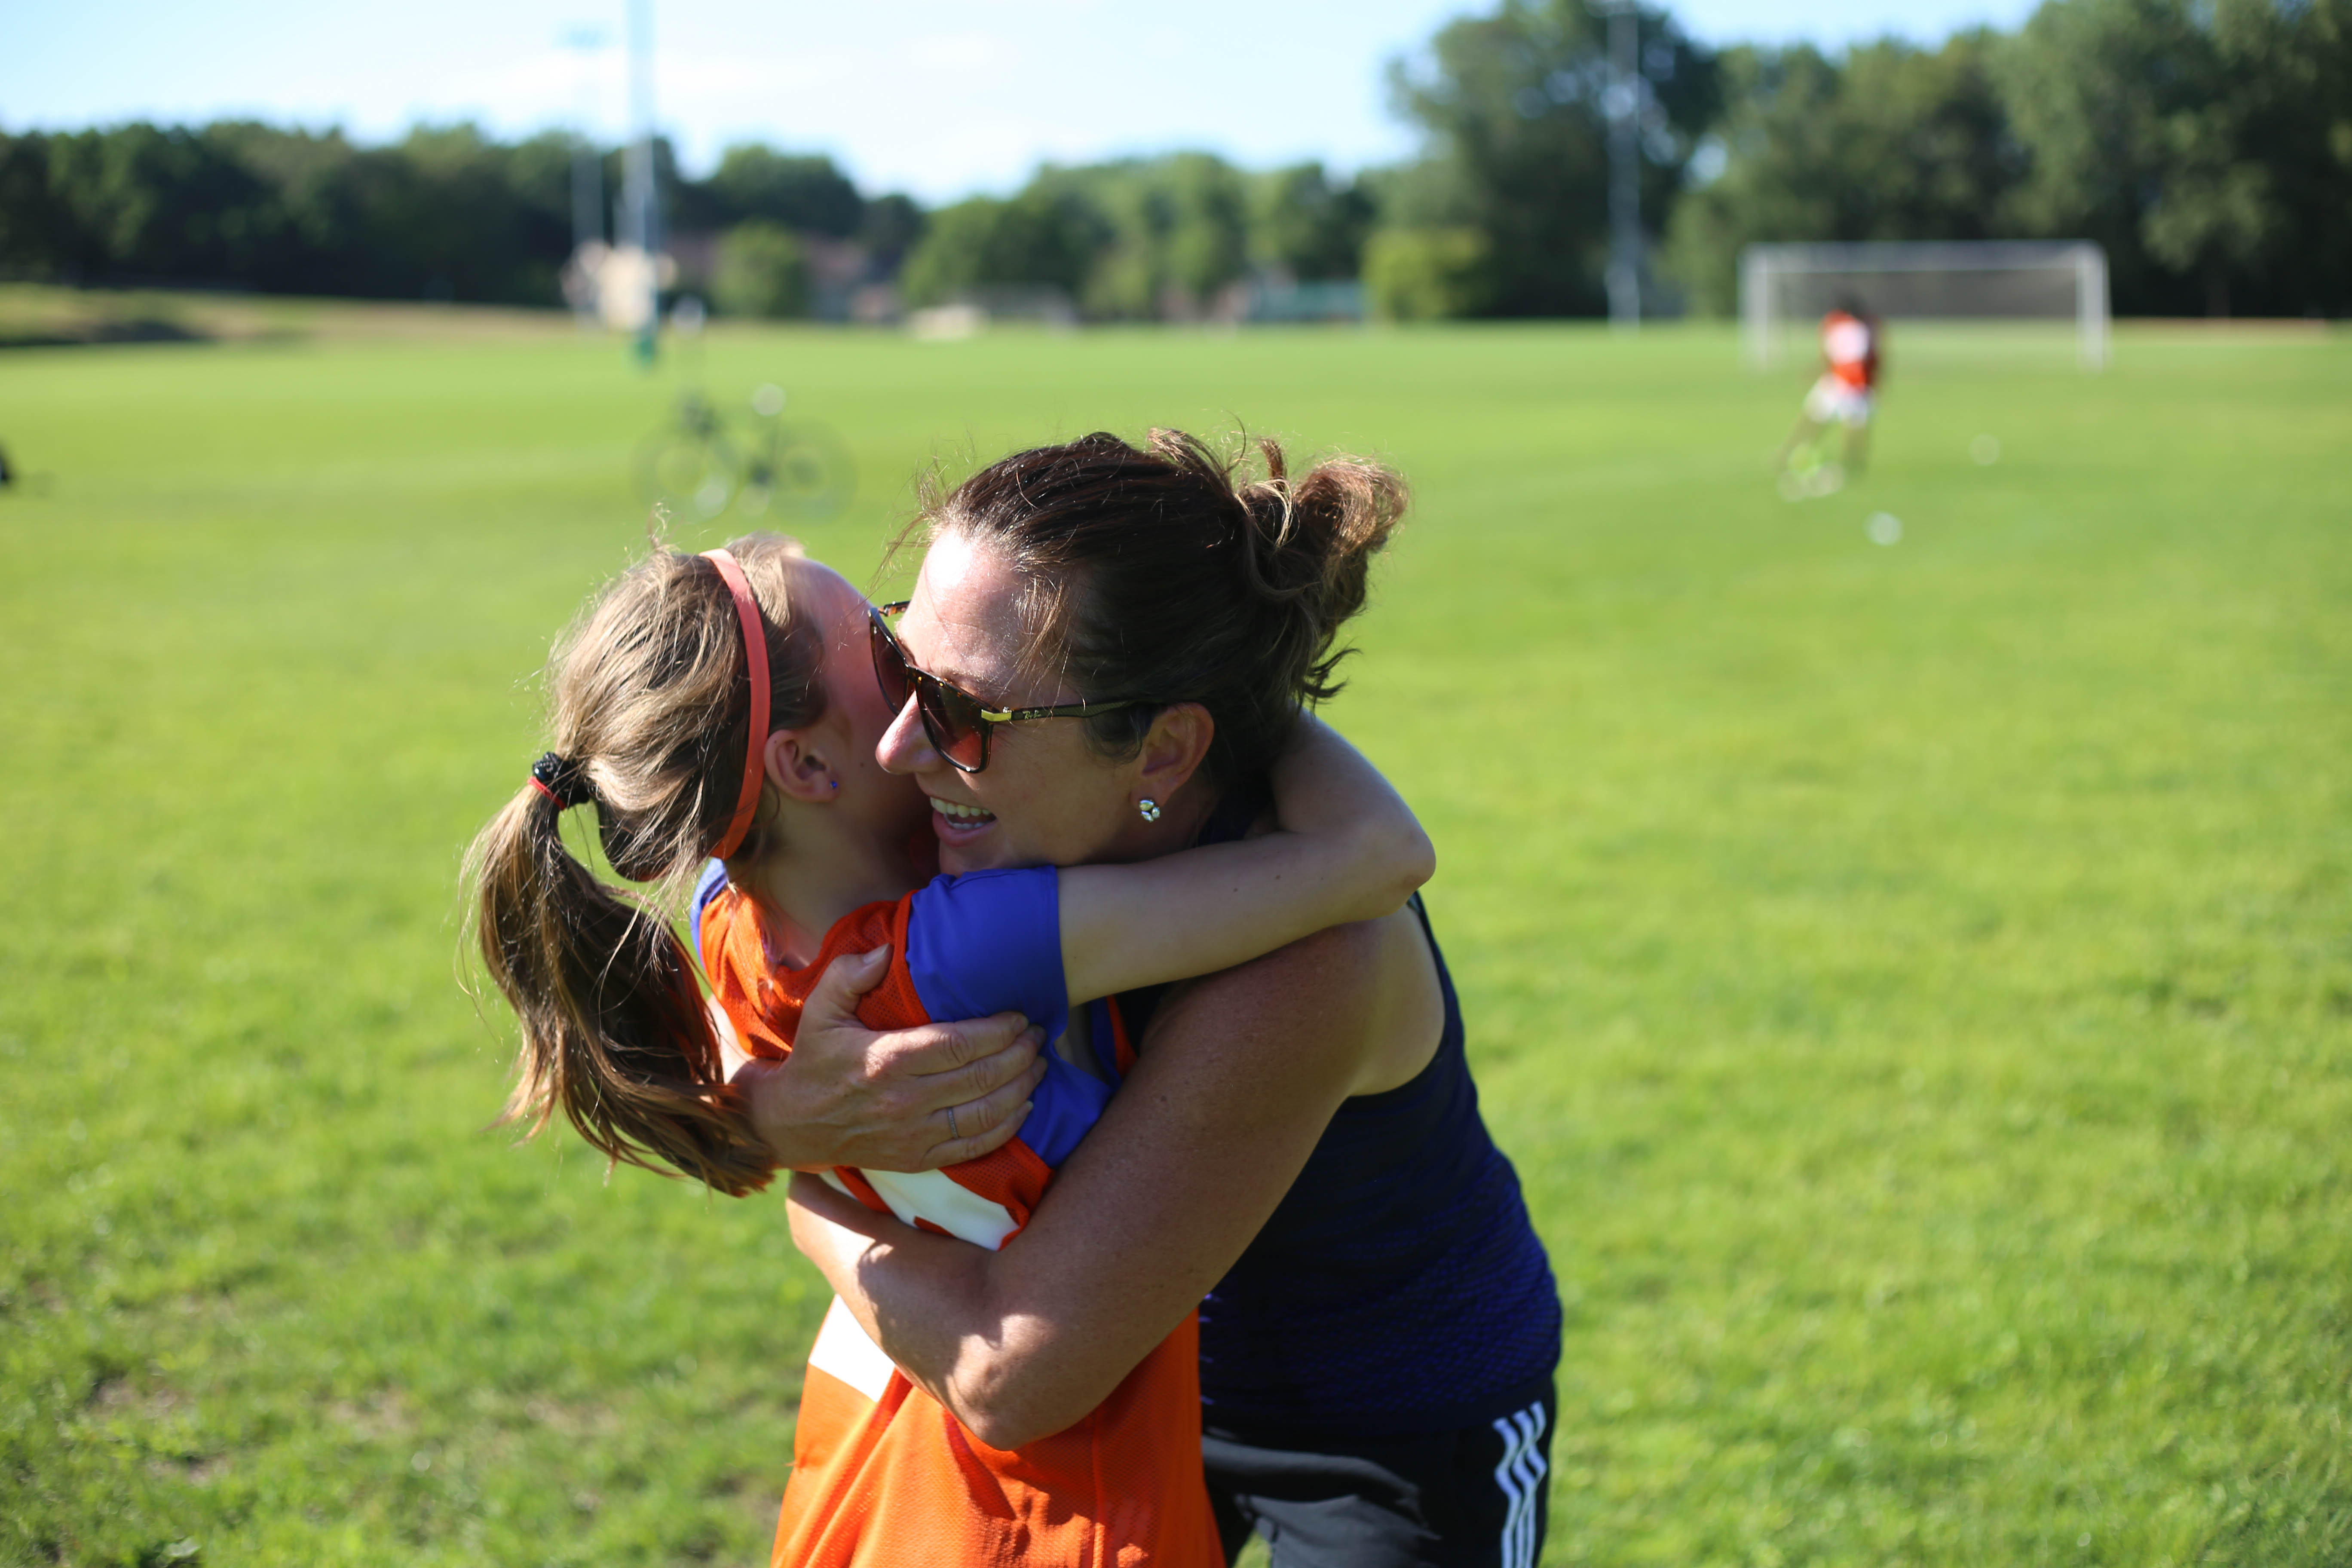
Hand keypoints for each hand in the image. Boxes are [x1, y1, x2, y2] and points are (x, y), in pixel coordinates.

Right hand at [731, 945, 1046, 1172]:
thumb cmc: (813, 1061)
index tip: (1019, 1016)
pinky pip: (976, 1146)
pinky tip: (1025, 1105)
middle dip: (1021, 1053)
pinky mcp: (919, 1159)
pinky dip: (1008, 1126)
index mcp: (887, 1061)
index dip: (999, 1030)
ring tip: (1039, 1063)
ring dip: (1023, 1087)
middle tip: (1038, 1034)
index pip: (959, 1045)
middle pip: (982, 1077)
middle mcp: (906, 1102)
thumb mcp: (820, 1010)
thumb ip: (849, 974)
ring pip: (987, 1113)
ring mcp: (915, 1135)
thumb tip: (887, 950)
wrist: (791, 1126)